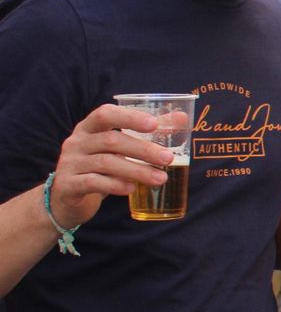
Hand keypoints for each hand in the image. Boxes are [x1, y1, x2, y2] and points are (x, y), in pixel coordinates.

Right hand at [48, 104, 175, 228]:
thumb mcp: (119, 147)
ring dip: (137, 170)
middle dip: (143, 149)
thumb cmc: (99, 166)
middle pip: (111, 140)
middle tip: (168, 158)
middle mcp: (76, 142)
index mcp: (89, 127)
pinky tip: (133, 188)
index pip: (105, 113)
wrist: (67, 197)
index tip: (154, 124)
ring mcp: (70, 163)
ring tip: (161, 178)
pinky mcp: (68, 185)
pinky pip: (93, 182)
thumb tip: (182, 118)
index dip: (129, 117)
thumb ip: (146, 132)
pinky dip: (115, 185)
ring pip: (106, 163)